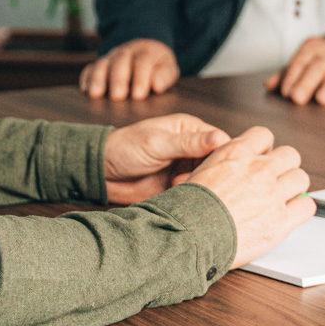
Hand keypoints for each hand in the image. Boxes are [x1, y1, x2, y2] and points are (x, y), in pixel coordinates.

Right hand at [80, 39, 178, 99]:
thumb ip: (164, 76)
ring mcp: (110, 57)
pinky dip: (86, 78)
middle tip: (118, 96)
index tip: (139, 95)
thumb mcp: (168, 68)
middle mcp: (126, 52)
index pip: (143, 61)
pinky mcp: (98, 64)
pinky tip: (85, 90)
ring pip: (102, 63)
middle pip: (120, 61)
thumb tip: (157, 86)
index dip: (140, 77)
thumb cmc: (157, 66)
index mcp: (146, 51)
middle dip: (118, 79)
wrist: (145, 50)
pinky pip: (89, 68)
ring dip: (98, 78)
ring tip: (96, 94)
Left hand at [103, 113, 231, 204]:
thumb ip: (188, 142)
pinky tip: (178, 194)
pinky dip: (190, 196)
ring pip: (206, 179)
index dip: (222, 154)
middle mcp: (191, 148)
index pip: (220, 141)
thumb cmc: (125, 148)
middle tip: (192, 179)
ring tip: (178, 185)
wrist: (102, 173)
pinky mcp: (178, 186)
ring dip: (198, 185)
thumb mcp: (157, 143)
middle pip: (216, 162)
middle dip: (209, 173)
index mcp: (190, 129)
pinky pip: (193, 192)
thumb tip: (219, 138)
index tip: (216, 167)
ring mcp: (185, 168)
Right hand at [185, 126, 314, 267]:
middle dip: (284, 167)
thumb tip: (229, 168)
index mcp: (236, 154)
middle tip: (275, 180)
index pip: (264, 135)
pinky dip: (301, 209)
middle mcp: (258, 169)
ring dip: (293, 187)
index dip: (264, 149)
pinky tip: (290, 214)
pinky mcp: (281, 220)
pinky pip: (307, 205)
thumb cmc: (187, 210)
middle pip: (290, 154)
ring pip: (301, 178)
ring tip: (282, 198)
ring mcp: (272, 194)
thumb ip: (222, 165)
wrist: (189, 236)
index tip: (262, 160)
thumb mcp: (198, 173)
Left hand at [266, 35, 324, 105]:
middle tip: (297, 98)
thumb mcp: (307, 59)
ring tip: (322, 100)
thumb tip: (269, 86)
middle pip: (317, 67)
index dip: (292, 77)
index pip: (300, 62)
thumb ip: (288, 73)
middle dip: (307, 82)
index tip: (286, 92)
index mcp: (313, 47)